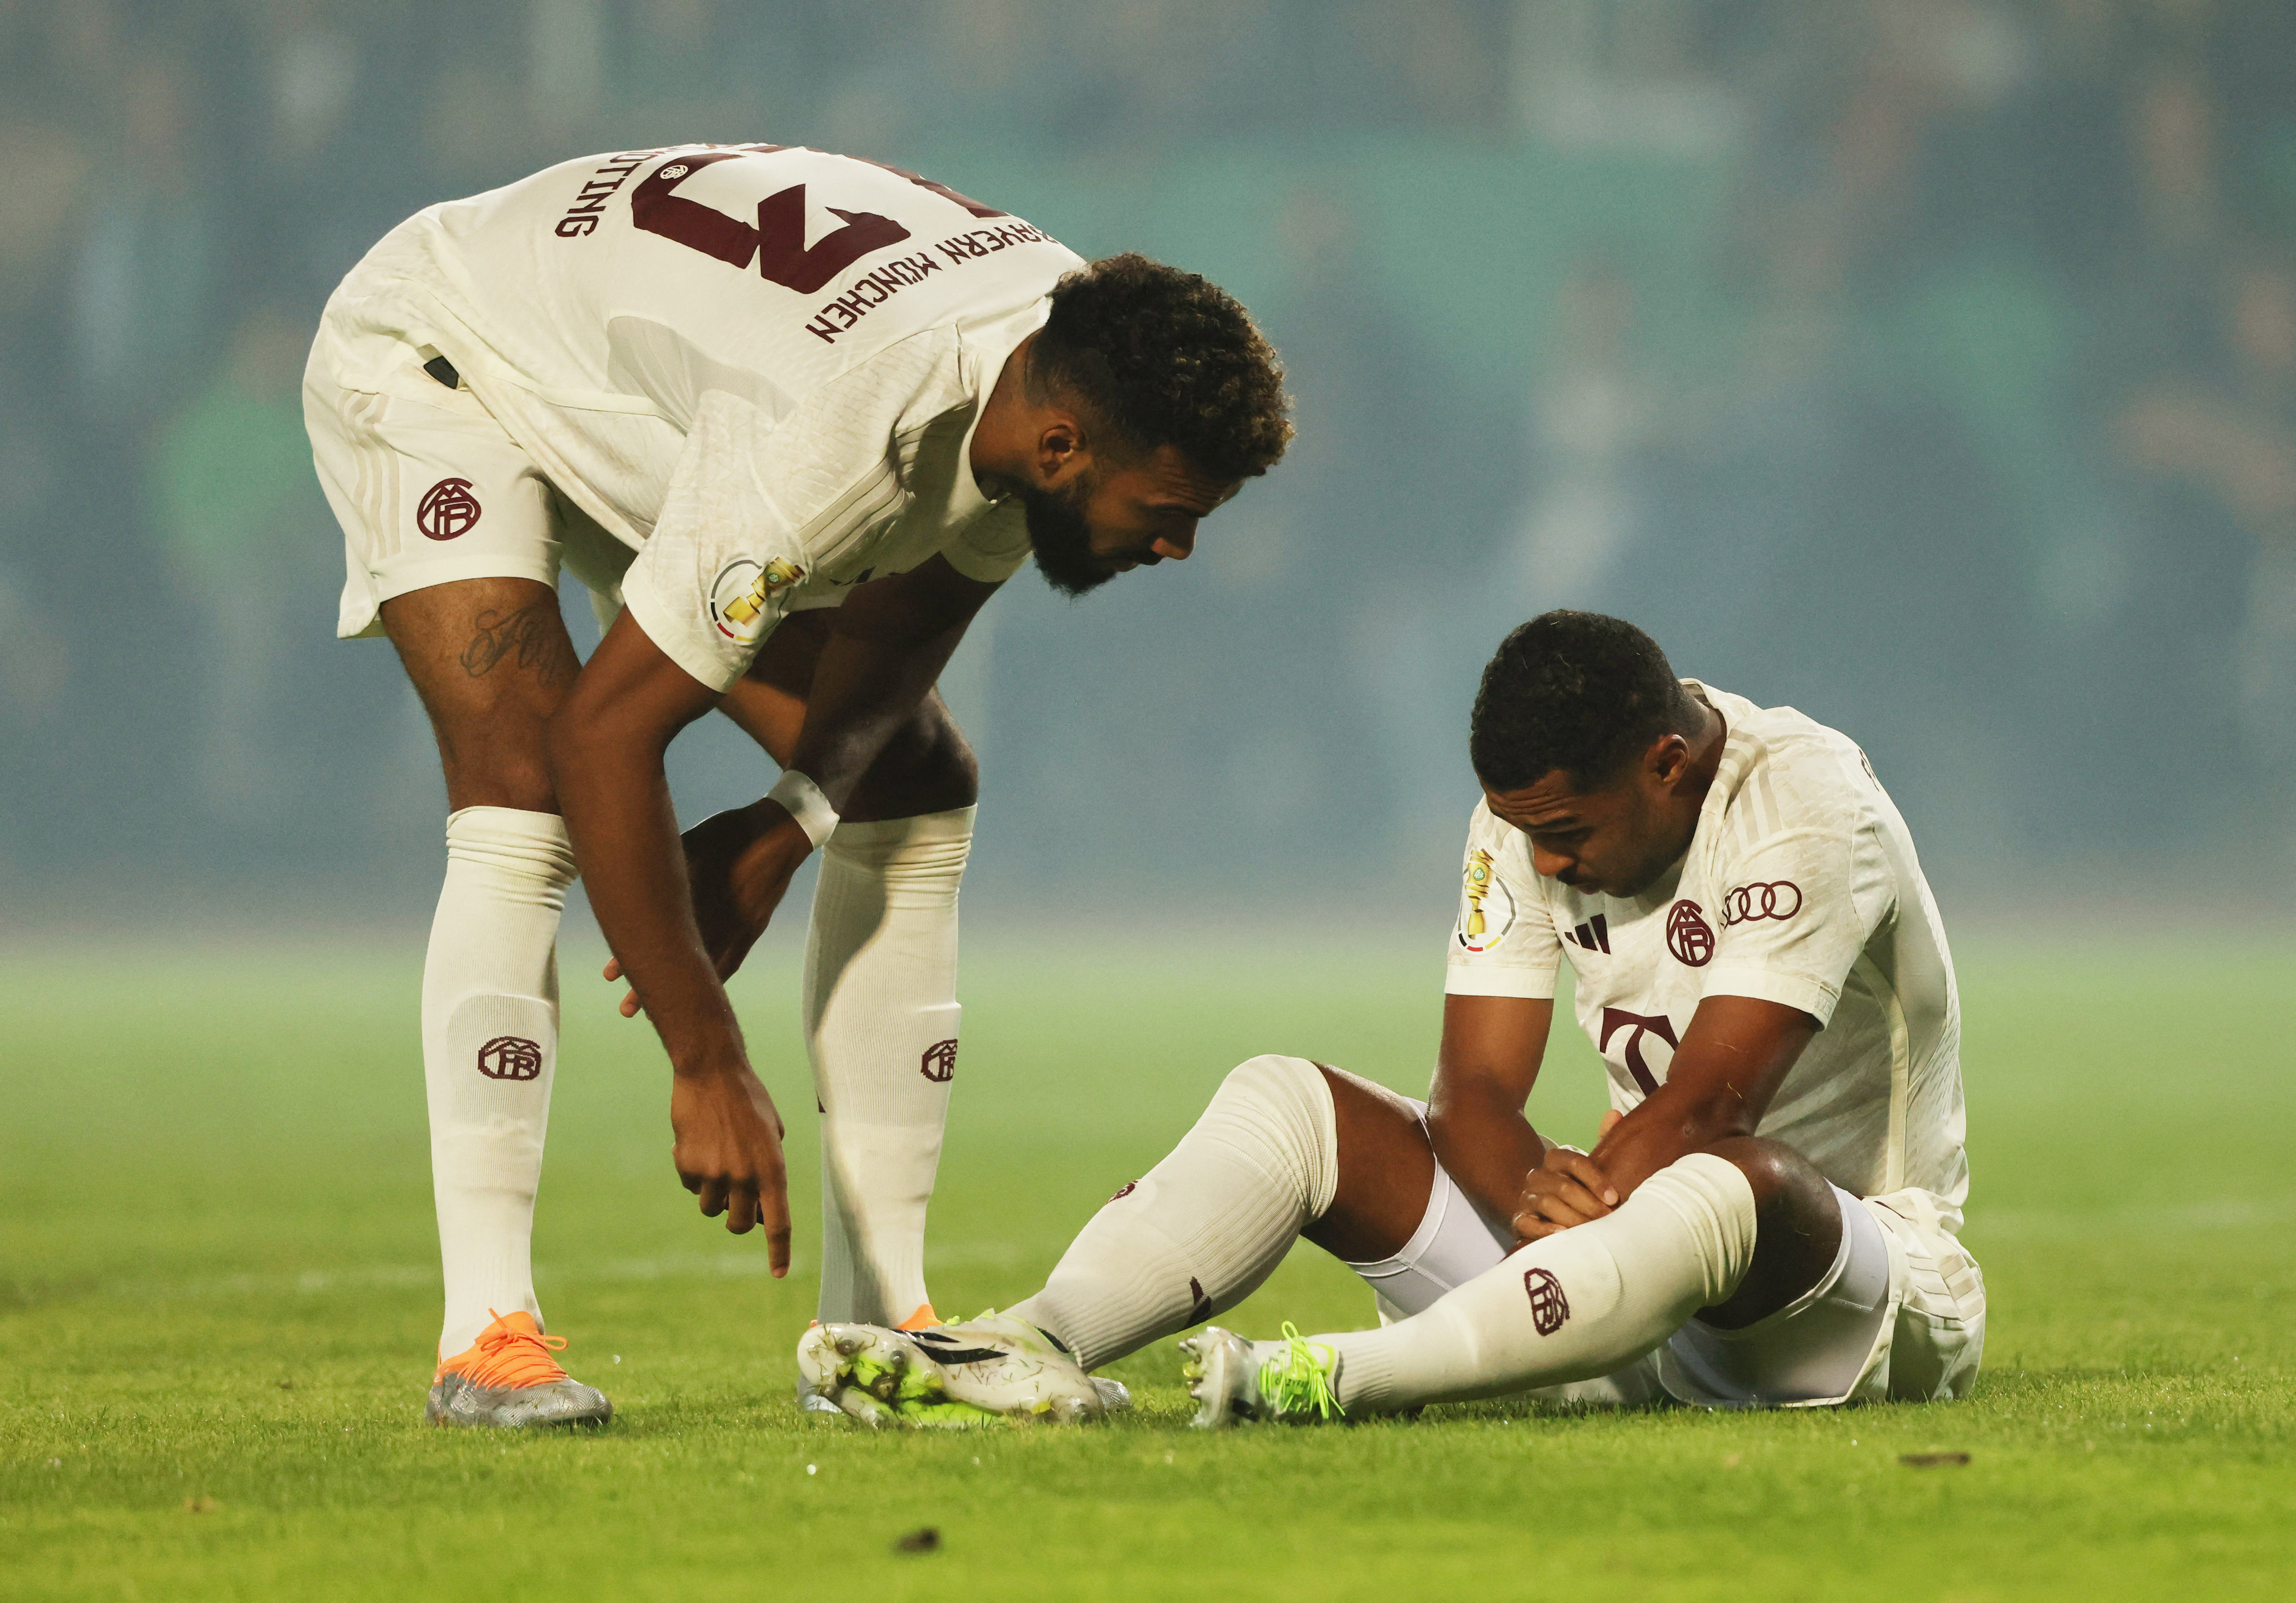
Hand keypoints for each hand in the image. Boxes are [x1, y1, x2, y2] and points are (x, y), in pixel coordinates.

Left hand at [605, 801, 812, 1016]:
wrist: (778, 832)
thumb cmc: (728, 833)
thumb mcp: (688, 843)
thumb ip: (663, 868)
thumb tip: (626, 880)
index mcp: (696, 894)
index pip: (660, 934)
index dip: (633, 956)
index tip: (610, 975)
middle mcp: (716, 916)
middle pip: (679, 958)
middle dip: (652, 983)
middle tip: (626, 1009)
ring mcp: (739, 926)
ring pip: (706, 965)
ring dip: (683, 988)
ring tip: (663, 1009)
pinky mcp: (754, 928)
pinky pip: (732, 960)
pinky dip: (714, 977)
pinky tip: (701, 990)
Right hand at [669, 1066, 791, 1271]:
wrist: (711, 1071)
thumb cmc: (748, 1100)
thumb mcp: (771, 1133)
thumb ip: (768, 1169)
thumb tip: (758, 1205)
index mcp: (773, 1168)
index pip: (779, 1222)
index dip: (778, 1251)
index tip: (779, 1274)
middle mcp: (745, 1176)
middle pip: (740, 1224)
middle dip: (737, 1219)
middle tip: (736, 1201)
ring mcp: (714, 1173)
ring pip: (711, 1208)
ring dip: (713, 1193)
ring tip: (716, 1158)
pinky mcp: (688, 1166)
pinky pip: (690, 1187)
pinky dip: (693, 1174)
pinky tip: (697, 1144)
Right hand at [1513, 1143, 1621, 1244]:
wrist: (1549, 1217)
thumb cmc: (1581, 1199)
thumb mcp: (1591, 1180)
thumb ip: (1604, 1158)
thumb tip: (1618, 1128)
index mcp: (1555, 1161)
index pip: (1574, 1162)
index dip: (1596, 1179)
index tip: (1614, 1199)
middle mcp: (1538, 1176)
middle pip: (1563, 1185)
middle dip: (1589, 1205)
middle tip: (1608, 1220)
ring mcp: (1526, 1198)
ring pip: (1547, 1203)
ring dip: (1573, 1218)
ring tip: (1591, 1232)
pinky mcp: (1519, 1219)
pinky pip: (1528, 1222)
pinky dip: (1545, 1229)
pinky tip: (1563, 1235)